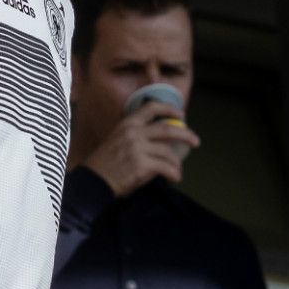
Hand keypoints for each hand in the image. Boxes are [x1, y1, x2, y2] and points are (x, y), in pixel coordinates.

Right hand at [80, 102, 201, 194]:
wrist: (93, 181)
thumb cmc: (105, 164)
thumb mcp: (117, 140)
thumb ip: (136, 135)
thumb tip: (160, 139)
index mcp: (127, 124)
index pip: (151, 108)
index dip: (169, 108)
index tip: (181, 113)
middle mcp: (133, 133)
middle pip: (167, 129)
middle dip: (185, 134)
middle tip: (195, 141)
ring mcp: (138, 148)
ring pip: (168, 153)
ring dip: (176, 163)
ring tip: (177, 171)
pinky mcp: (141, 165)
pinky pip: (166, 168)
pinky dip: (174, 174)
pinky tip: (174, 179)